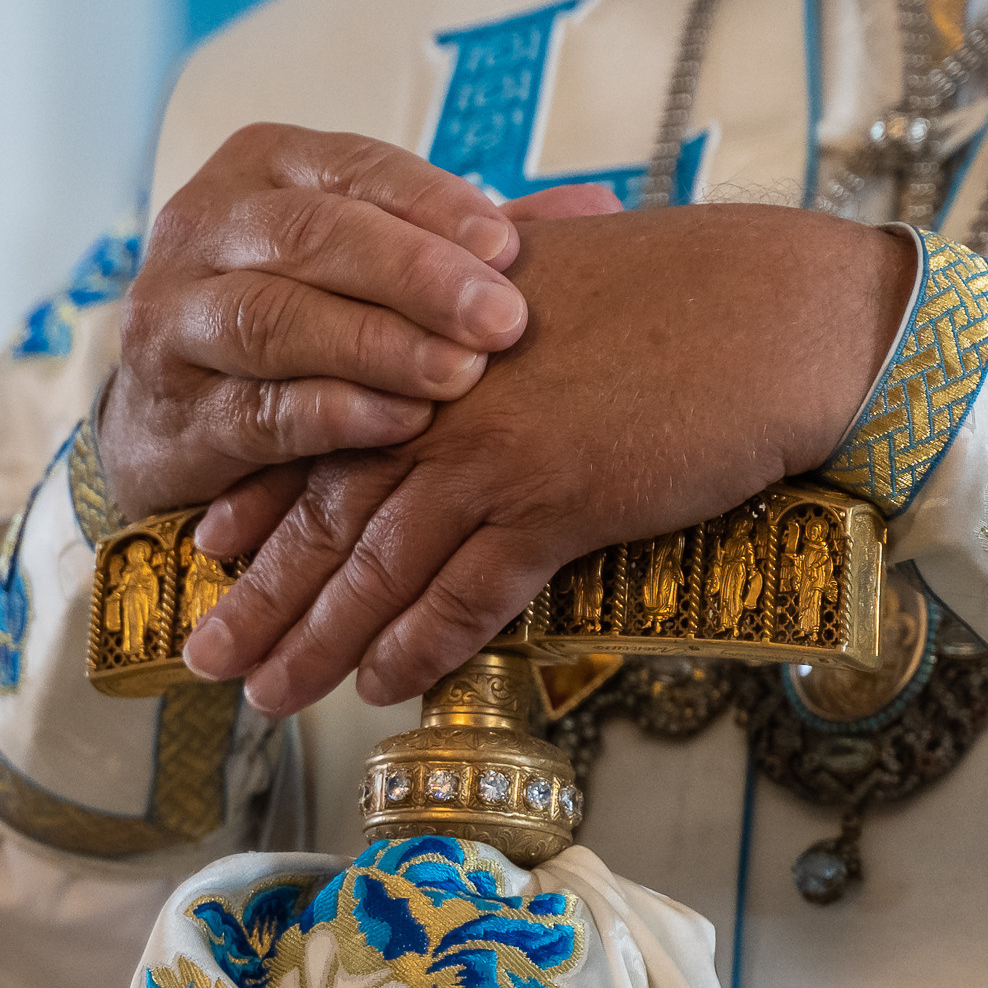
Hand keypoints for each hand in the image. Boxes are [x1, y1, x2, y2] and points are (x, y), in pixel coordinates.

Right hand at [98, 122, 619, 519]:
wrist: (175, 414)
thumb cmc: (299, 320)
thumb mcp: (367, 263)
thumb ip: (465, 242)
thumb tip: (595, 210)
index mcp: (260, 168)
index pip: (351, 168)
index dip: (432, 206)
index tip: (510, 246)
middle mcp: (201, 229)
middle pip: (310, 237)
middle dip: (414, 277)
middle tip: (503, 320)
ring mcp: (172, 320)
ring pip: (272, 320)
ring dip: (375, 346)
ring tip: (459, 374)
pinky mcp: (168, 412)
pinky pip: (254, 408)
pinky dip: (332, 413)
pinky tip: (401, 423)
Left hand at [180, 205, 917, 715]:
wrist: (780, 313)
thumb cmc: (681, 295)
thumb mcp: (549, 289)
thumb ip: (478, 332)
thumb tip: (451, 369)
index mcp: (428, 347)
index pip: (315, 431)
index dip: (259, 500)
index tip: (210, 550)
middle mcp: (439, 402)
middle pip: (322, 513)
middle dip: (259, 597)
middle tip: (208, 658)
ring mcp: (492, 452)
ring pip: (375, 566)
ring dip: (316, 643)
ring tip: (271, 697)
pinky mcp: (555, 502)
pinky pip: (466, 595)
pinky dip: (420, 646)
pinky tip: (383, 687)